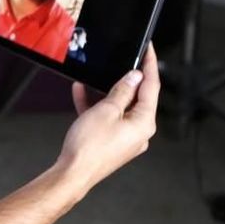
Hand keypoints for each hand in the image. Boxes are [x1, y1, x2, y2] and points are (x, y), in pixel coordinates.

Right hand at [59, 44, 159, 194]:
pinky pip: (108, 119)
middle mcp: (140, 132)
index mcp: (144, 123)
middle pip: (138, 98)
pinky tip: (82, 94)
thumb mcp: (106, 110)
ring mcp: (126, 139)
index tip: (150, 50)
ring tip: (94, 79)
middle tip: (123, 60)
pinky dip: (98, 107)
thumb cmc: (89, 147)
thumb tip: (134, 77)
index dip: (150, 66)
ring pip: (121, 108)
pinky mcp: (112, 143)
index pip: (152, 87)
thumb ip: (122, 91)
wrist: (72, 174)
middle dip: (127, 80)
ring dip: (108, 93)